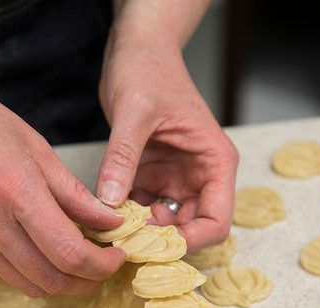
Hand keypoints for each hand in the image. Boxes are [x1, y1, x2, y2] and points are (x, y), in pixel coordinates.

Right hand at [0, 80, 124, 295]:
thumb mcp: (34, 146)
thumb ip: (74, 192)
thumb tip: (111, 221)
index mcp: (14, 191)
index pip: (69, 252)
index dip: (103, 264)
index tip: (119, 254)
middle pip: (52, 279)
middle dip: (88, 280)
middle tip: (105, 263)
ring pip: (28, 285)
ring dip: (62, 282)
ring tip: (78, 259)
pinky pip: (4, 276)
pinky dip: (32, 273)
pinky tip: (43, 252)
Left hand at [96, 38, 238, 250]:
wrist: (137, 49)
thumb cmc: (149, 69)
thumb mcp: (134, 112)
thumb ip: (123, 157)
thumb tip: (110, 202)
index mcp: (214, 161)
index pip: (217, 219)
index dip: (192, 241)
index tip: (157, 247)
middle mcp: (198, 175)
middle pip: (190, 227)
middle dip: (160, 240)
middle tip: (124, 244)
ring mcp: (174, 177)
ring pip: (162, 222)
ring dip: (139, 231)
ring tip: (109, 232)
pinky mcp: (151, 175)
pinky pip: (139, 207)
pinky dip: (124, 216)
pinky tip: (102, 217)